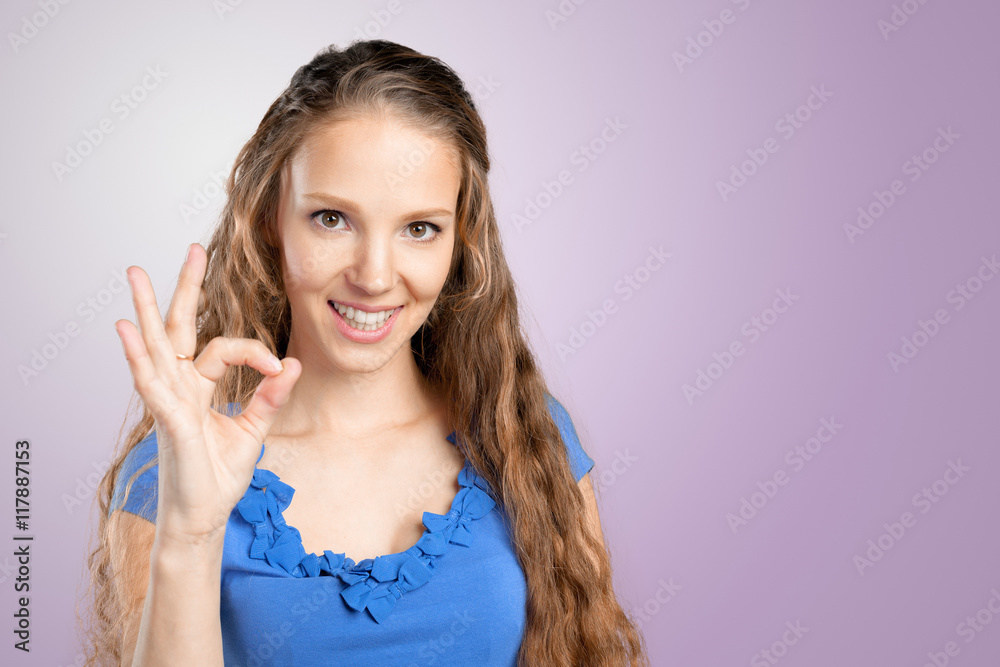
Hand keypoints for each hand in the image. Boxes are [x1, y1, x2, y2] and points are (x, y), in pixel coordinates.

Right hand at [114, 243, 300, 545]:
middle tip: (192, 249)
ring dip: (147, 309)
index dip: (256, 354)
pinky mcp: (167, 421)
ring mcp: (169, 401)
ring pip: (156, 346)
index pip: (225, 349)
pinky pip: (151, 383)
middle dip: (185, 289)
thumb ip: (270, 397)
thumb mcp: (253, 430)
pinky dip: (138, 356)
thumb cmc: (219, 475)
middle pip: (179, 329)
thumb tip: (293, 365)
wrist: (204, 517)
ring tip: (136, 272)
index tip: (281, 369)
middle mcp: (179, 387)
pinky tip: (126, 328)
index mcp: (199, 388)